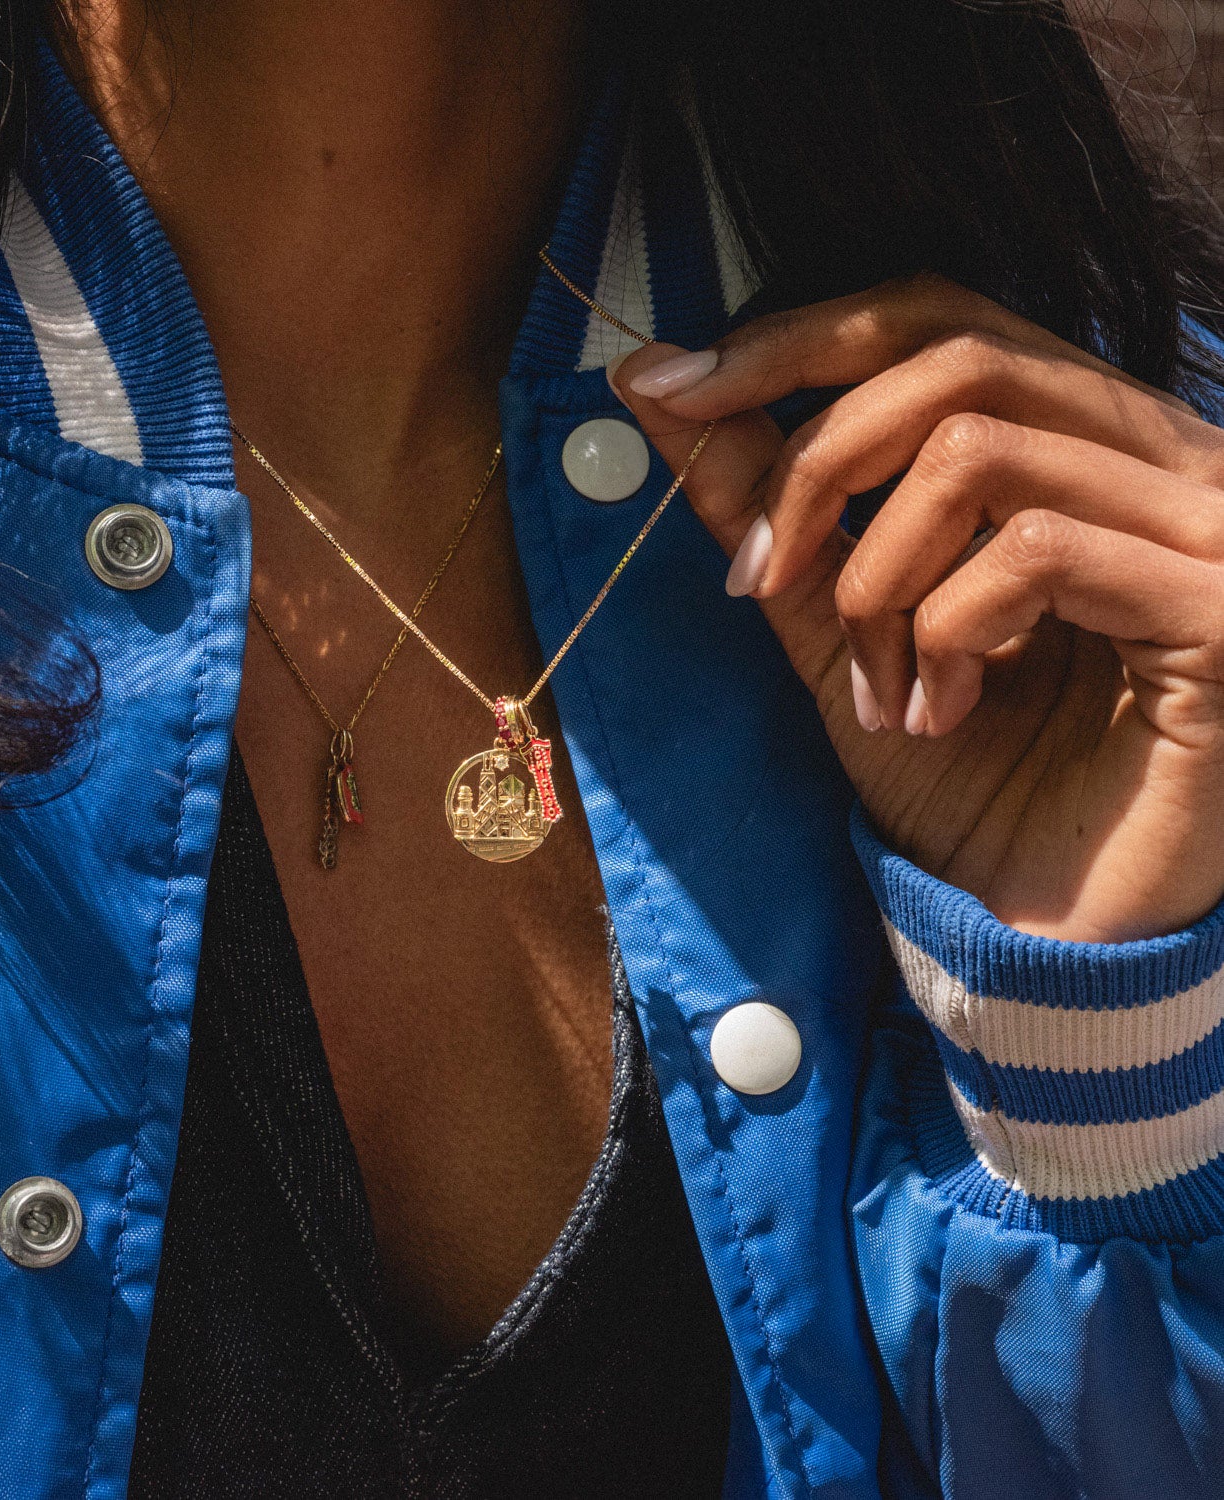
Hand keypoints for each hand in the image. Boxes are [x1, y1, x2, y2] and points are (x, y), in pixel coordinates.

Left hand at [612, 272, 1223, 941]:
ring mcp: (1204, 523)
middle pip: (951, 360)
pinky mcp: (1219, 606)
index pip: (935, 317)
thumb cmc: (960, 774)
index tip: (667, 390)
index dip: (792, 337)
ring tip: (881, 688)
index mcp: (1071, 443)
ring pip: (978, 452)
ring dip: (877, 581)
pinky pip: (1032, 549)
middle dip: (812, 469)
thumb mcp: (835, 623)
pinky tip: (944, 711)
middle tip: (759, 578)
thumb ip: (766, 505)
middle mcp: (1155, 454)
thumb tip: (654, 383)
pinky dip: (945, 633)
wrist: (1047, 925)